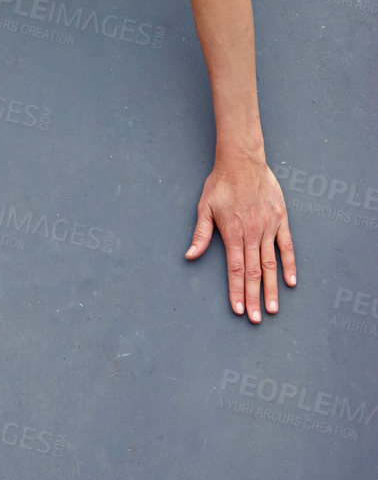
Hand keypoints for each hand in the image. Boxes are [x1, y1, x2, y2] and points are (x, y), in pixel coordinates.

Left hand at [185, 155, 296, 321]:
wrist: (242, 161)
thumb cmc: (221, 183)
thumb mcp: (204, 207)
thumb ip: (200, 234)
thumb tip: (190, 255)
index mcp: (232, 233)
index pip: (235, 270)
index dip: (237, 292)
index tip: (239, 310)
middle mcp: (251, 234)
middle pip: (253, 272)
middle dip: (254, 298)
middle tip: (257, 318)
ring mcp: (268, 228)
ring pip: (270, 264)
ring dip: (272, 288)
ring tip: (273, 308)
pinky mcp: (280, 220)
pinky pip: (286, 246)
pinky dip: (289, 264)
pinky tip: (290, 281)